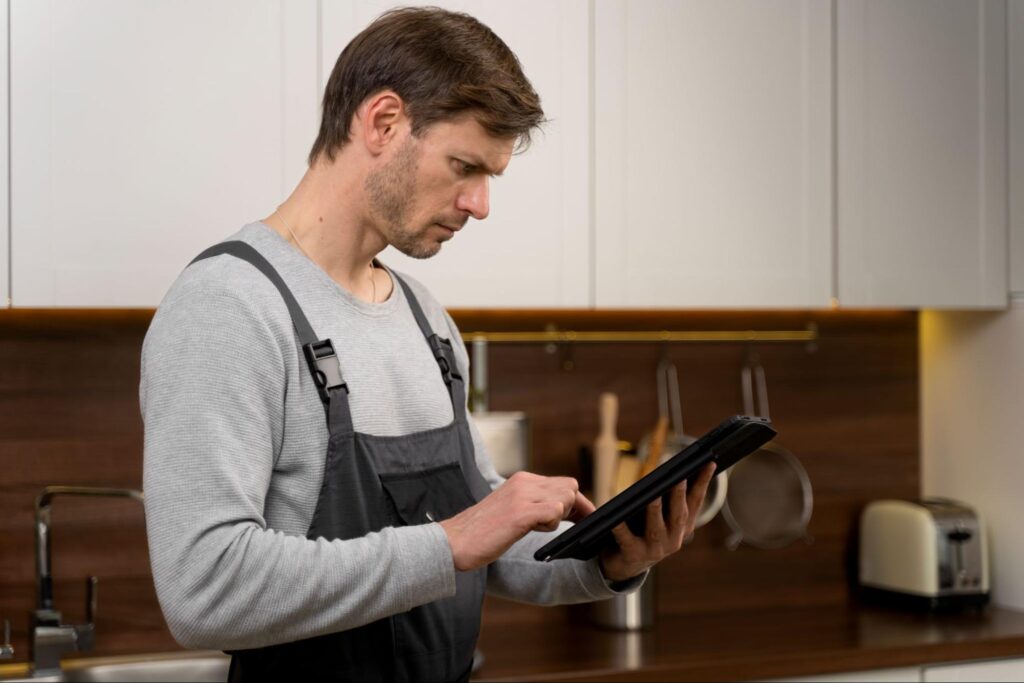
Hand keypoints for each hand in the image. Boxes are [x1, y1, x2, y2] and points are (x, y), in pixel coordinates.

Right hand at [439, 471, 589, 571]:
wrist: (453, 542)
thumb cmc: (481, 532)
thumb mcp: (511, 508)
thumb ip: (534, 503)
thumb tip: (562, 509)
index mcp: (521, 479)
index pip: (564, 483)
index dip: (578, 503)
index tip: (584, 519)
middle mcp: (523, 482)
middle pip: (570, 487)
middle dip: (572, 509)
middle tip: (559, 527)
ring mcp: (522, 496)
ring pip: (566, 496)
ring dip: (559, 517)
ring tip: (537, 528)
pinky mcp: (519, 512)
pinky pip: (554, 511)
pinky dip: (552, 524)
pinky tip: (533, 531)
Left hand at [599, 462, 716, 581]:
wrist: (625, 566)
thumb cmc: (644, 532)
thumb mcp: (661, 517)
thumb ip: (667, 498)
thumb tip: (673, 470)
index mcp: (683, 528)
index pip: (696, 502)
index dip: (704, 483)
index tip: (710, 462)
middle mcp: (673, 540)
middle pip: (678, 515)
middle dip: (680, 496)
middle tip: (680, 477)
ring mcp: (654, 550)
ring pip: (656, 528)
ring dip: (655, 510)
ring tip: (653, 493)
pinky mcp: (633, 555)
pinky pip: (626, 540)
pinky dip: (621, 528)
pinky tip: (616, 517)